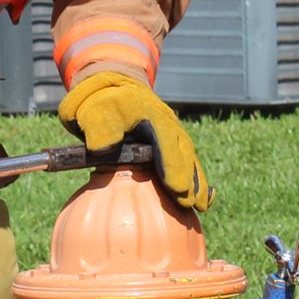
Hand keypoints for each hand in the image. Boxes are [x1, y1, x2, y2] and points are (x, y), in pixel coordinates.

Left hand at [57, 72, 210, 210]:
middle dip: (187, 178)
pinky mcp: (173, 147)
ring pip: (189, 159)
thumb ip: (99, 129)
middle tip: (189, 202)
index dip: (171, 165)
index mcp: (151, 114)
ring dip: (196, 183)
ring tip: (201, 205)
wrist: (111, 92)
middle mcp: (168, 125)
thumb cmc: (100, 107)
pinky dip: (196, 181)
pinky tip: (205, 200)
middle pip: (182, 153)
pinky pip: (187, 164)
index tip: (176, 187)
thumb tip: (102, 150)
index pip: (164, 141)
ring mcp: (173, 136)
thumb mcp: (94, 112)